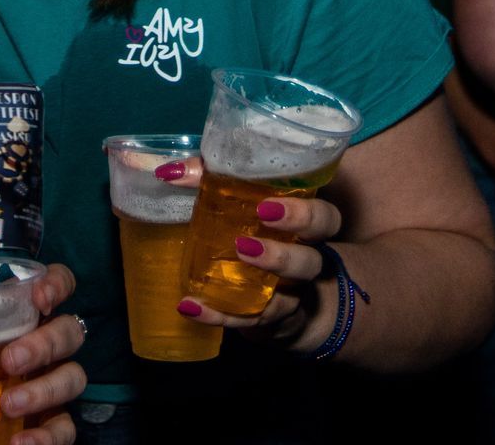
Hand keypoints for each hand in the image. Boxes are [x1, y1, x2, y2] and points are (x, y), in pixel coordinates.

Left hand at [0, 262, 87, 444]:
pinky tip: (21, 442)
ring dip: (44, 389)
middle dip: (45, 343)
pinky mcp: (51, 424)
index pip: (57, 285)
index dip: (58, 283)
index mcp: (19, 317)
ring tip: (8, 404)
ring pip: (74, 377)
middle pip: (70, 332)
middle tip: (10, 360)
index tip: (39, 297)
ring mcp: (52, 385)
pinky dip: (46, 437)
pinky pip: (65, 429)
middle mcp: (44, 348)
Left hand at [154, 158, 340, 347]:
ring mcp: (290, 297)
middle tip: (244, 245)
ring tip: (224, 278)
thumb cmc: (253, 229)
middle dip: (283, 256)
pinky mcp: (268, 322)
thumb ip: (209, 178)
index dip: (303, 215)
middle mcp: (305, 263)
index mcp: (305, 229)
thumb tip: (170, 171)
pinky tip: (191, 307)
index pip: (324, 219)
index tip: (266, 207)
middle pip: (312, 262)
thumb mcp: (240, 200)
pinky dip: (220, 316)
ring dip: (257, 295)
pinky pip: (249, 322)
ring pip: (288, 300)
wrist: (268, 288)